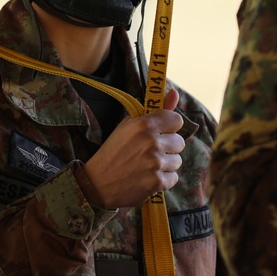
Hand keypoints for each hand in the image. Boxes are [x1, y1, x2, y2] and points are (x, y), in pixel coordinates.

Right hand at [83, 88, 184, 207]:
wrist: (97, 183)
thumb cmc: (114, 151)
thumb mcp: (129, 126)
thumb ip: (156, 110)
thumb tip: (175, 92)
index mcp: (143, 124)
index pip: (176, 120)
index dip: (169, 128)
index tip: (160, 133)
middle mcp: (151, 141)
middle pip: (179, 142)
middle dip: (167, 148)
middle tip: (149, 152)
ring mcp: (155, 163)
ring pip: (177, 161)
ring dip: (165, 165)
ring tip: (147, 166)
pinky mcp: (157, 182)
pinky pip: (174, 177)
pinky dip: (162, 180)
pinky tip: (147, 178)